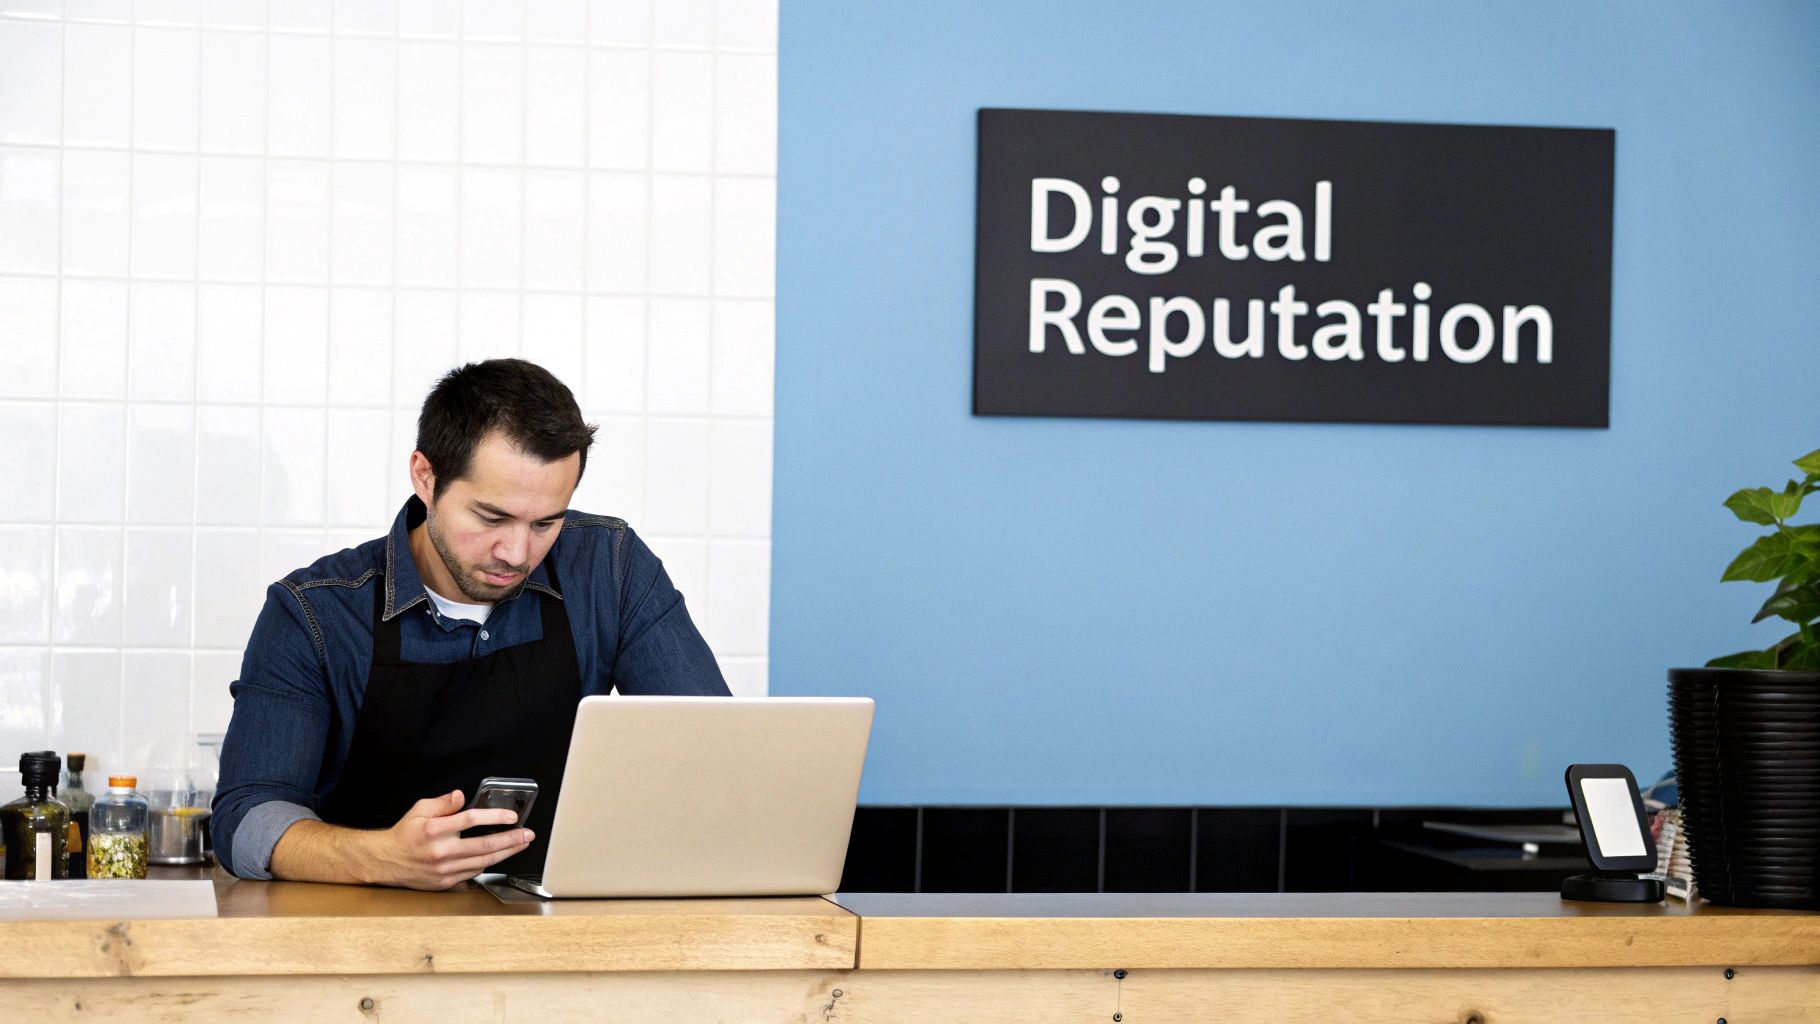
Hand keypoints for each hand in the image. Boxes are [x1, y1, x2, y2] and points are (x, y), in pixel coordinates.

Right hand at [368, 790, 533, 889]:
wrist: (386, 861)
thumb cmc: (405, 833)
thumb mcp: (419, 809)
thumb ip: (442, 803)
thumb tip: (461, 796)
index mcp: (434, 830)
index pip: (470, 820)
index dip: (494, 817)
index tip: (512, 816)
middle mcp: (441, 851)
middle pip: (484, 845)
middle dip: (511, 839)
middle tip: (528, 834)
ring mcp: (444, 869)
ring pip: (483, 861)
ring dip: (505, 852)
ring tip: (520, 844)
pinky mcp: (445, 882)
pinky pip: (473, 872)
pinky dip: (488, 863)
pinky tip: (498, 855)